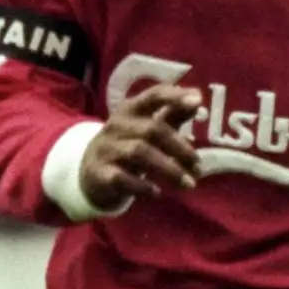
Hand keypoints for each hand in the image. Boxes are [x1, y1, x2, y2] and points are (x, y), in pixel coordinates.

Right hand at [78, 84, 204, 210]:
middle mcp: (117, 125)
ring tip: (188, 184)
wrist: (90, 171)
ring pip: (140, 153)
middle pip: (152, 129)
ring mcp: (107, 148)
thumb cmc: (127, 145)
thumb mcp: (148, 127)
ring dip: (169, 169)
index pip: (152, 96)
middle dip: (179, 148)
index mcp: (131, 109)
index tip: (198, 100)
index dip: (174, 96)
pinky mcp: (100, 173)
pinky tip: (157, 192)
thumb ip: (172, 114)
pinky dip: (142, 185)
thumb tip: (197, 100)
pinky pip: (122, 177)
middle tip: (198, 166)